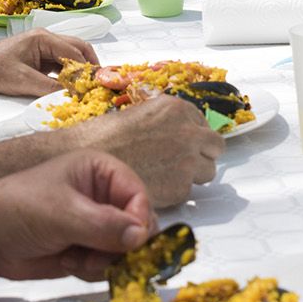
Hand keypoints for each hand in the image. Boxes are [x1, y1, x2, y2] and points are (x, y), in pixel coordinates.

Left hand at [0, 30, 98, 97]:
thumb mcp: (24, 82)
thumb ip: (51, 87)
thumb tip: (74, 94)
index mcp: (42, 38)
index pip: (75, 50)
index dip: (87, 67)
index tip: (96, 83)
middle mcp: (45, 39)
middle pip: (76, 48)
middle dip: (88, 65)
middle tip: (95, 83)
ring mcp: (41, 48)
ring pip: (69, 56)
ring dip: (77, 71)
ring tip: (85, 87)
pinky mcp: (36, 59)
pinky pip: (58, 64)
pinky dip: (66, 75)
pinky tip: (69, 87)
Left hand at [0, 150, 155, 282]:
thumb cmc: (18, 210)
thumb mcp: (62, 213)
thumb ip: (104, 225)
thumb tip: (142, 236)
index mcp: (99, 171)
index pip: (137, 194)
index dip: (139, 219)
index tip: (133, 243)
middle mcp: (101, 196)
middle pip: (136, 223)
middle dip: (122, 245)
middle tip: (100, 256)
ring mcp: (94, 224)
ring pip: (124, 248)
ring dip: (105, 259)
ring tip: (77, 258)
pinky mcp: (85, 249)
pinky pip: (106, 263)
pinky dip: (92, 269)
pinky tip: (69, 262)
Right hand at [75, 94, 224, 206]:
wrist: (87, 160)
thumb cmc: (104, 136)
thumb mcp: (140, 112)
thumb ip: (167, 121)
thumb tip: (180, 129)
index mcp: (178, 108)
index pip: (204, 124)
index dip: (193, 136)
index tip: (183, 144)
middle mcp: (188, 132)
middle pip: (215, 146)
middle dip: (202, 154)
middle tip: (182, 161)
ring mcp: (187, 160)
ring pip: (208, 171)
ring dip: (193, 174)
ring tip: (166, 175)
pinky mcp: (180, 187)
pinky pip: (189, 191)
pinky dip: (175, 192)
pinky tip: (155, 185)